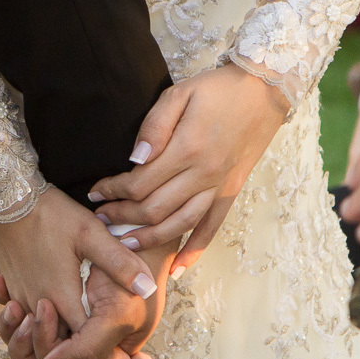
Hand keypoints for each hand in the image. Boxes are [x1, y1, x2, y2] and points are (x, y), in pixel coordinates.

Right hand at [0, 187, 158, 358]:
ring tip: (89, 351)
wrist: (2, 198)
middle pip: (60, 352)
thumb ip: (118, 262)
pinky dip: (42, 332)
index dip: (105, 358)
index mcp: (62, 298)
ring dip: (61, 349)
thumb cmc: (48, 213)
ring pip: (40, 342)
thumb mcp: (89, 232)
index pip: (84, 346)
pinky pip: (27, 326)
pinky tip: (62, 325)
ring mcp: (22, 302)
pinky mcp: (13, 293)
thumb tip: (148, 288)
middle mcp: (39, 307)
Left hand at [89, 65, 287, 277]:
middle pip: (154, 209)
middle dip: (122, 217)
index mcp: (187, 149)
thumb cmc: (216, 89)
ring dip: (148, 238)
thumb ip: (154, 126)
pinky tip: (177, 269)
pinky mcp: (231, 192)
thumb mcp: (179, 93)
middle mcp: (203, 174)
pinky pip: (212, 228)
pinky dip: (194, 251)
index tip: (95, 193)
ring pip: (179, 225)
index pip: (140, 183)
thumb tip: (134, 160)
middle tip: (101, 218)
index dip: (113, 192)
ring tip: (124, 242)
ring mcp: (219, 186)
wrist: (263, 92)